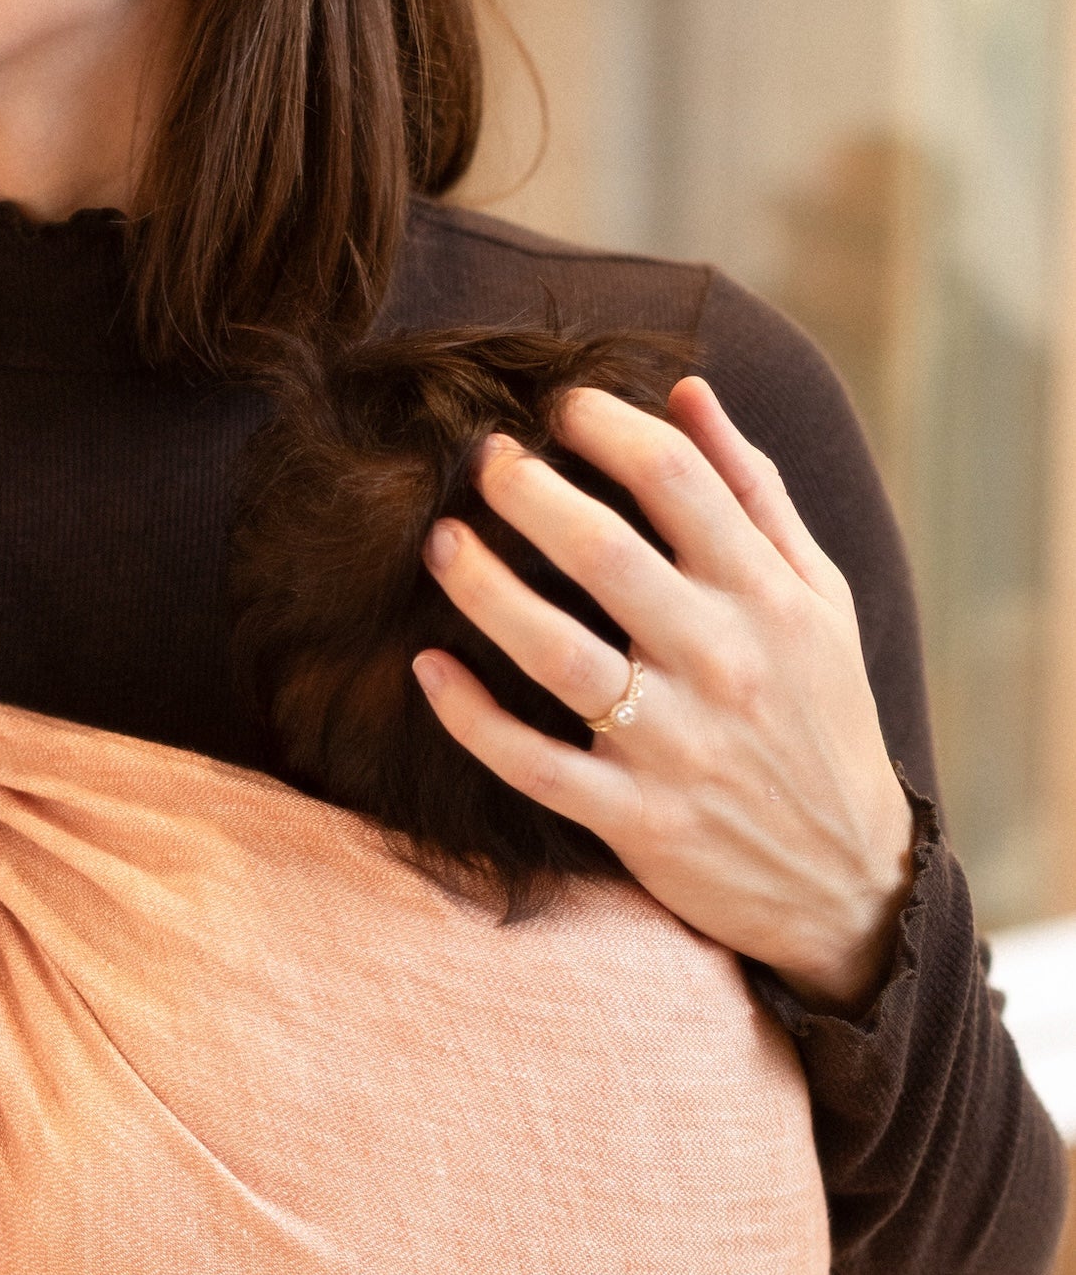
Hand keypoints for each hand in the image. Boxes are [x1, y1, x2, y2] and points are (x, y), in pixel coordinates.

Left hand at [412, 377, 914, 1009]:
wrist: (849, 882)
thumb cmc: (822, 718)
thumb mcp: (820, 599)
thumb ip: (756, 493)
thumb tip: (690, 393)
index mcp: (767, 597)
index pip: (678, 481)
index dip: (607, 427)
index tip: (559, 406)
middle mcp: (723, 662)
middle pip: (605, 553)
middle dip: (529, 494)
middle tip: (482, 460)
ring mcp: (674, 745)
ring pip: (558, 655)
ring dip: (486, 592)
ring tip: (441, 542)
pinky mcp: (635, 819)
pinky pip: (534, 762)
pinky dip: (471, 716)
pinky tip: (427, 666)